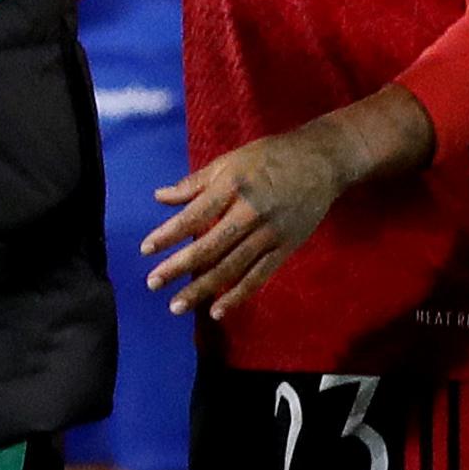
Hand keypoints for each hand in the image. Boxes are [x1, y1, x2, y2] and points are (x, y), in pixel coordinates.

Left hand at [145, 125, 362, 319]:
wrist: (323, 160)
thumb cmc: (269, 157)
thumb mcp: (229, 162)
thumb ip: (194, 183)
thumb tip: (159, 197)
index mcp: (232, 186)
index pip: (194, 215)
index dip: (169, 234)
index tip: (145, 250)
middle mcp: (251, 212)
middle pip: (210, 246)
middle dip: (179, 267)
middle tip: (152, 284)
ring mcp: (271, 232)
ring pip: (232, 266)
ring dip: (202, 289)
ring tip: (176, 306)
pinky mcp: (287, 247)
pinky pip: (259, 275)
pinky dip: (238, 295)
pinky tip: (216, 311)